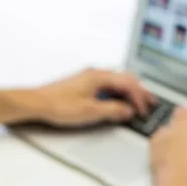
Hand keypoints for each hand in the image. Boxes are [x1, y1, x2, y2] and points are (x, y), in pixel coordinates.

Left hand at [0, 69, 155, 130]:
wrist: (35, 103)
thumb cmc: (59, 105)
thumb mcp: (90, 112)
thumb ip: (113, 111)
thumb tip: (129, 111)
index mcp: (100, 76)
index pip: (128, 84)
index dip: (139, 98)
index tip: (144, 111)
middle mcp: (96, 73)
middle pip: (125, 79)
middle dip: (139, 91)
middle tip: (150, 103)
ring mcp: (89, 78)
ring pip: (116, 81)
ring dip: (129, 92)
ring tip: (138, 103)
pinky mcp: (83, 84)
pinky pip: (108, 85)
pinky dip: (118, 93)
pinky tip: (118, 102)